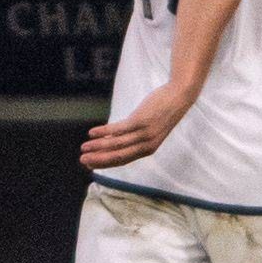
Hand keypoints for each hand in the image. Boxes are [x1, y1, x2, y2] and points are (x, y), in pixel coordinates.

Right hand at [80, 81, 196, 169]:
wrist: (179, 97)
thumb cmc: (163, 111)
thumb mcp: (150, 128)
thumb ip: (133, 136)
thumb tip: (112, 138)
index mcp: (148, 149)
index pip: (123, 161)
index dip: (105, 164)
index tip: (91, 165)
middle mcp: (146, 145)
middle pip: (118, 156)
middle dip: (98, 159)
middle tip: (82, 160)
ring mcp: (144, 134)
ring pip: (116, 144)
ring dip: (97, 147)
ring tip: (83, 147)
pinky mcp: (141, 121)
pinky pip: (118, 129)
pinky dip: (103, 132)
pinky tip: (92, 133)